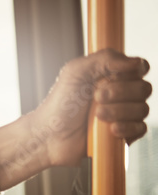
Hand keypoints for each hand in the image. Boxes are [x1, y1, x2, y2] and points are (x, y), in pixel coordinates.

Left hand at [0, 49, 150, 189]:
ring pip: (142, 109)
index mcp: (112, 75)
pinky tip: (112, 130)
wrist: (49, 135)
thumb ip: (106, 58)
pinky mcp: (122, 134)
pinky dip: (128, 129)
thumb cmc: (60, 103)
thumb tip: (136, 62)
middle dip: (121, 93)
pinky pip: (140, 129)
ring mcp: (122, 114)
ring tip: (97, 116)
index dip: (131, 73)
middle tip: (97, 98)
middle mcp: (121, 94)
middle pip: (144, 89)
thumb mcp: (76, 71)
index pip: (140, 68)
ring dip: (120, 112)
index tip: (109, 79)